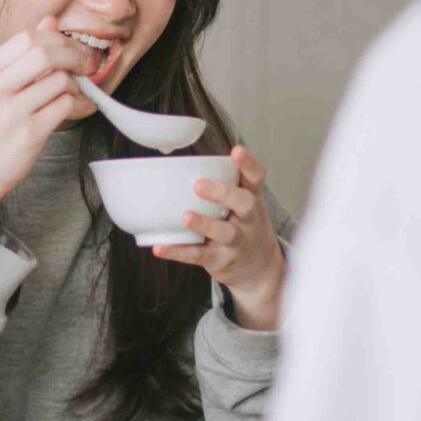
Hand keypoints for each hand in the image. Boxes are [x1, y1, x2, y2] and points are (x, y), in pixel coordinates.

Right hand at [0, 19, 95, 234]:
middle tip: (84, 65)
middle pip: (45, 53)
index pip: (27, 38)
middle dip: (73, 55)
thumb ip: (21, 56)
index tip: (69, 49)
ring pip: (59, 80)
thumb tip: (50, 21)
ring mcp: (10, 112)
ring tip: (76, 93)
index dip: (56, 38)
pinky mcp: (28, 134)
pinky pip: (65, 106)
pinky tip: (80, 108)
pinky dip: (80, 104)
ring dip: (77, 85)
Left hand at [154, 144, 284, 328]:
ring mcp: (237, 242)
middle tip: (199, 185)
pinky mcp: (221, 260)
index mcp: (252, 199)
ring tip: (186, 216)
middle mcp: (249, 220)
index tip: (237, 151)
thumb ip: (223, 185)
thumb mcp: (244, 205)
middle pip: (244, 204)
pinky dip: (178, 251)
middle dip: (223, 193)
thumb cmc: (243, 227)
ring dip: (204, 224)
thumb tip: (180, 164)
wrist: (258, 269)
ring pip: (224, 232)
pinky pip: (198, 255)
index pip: (255, 178)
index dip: (248, 164)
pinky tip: (161, 247)